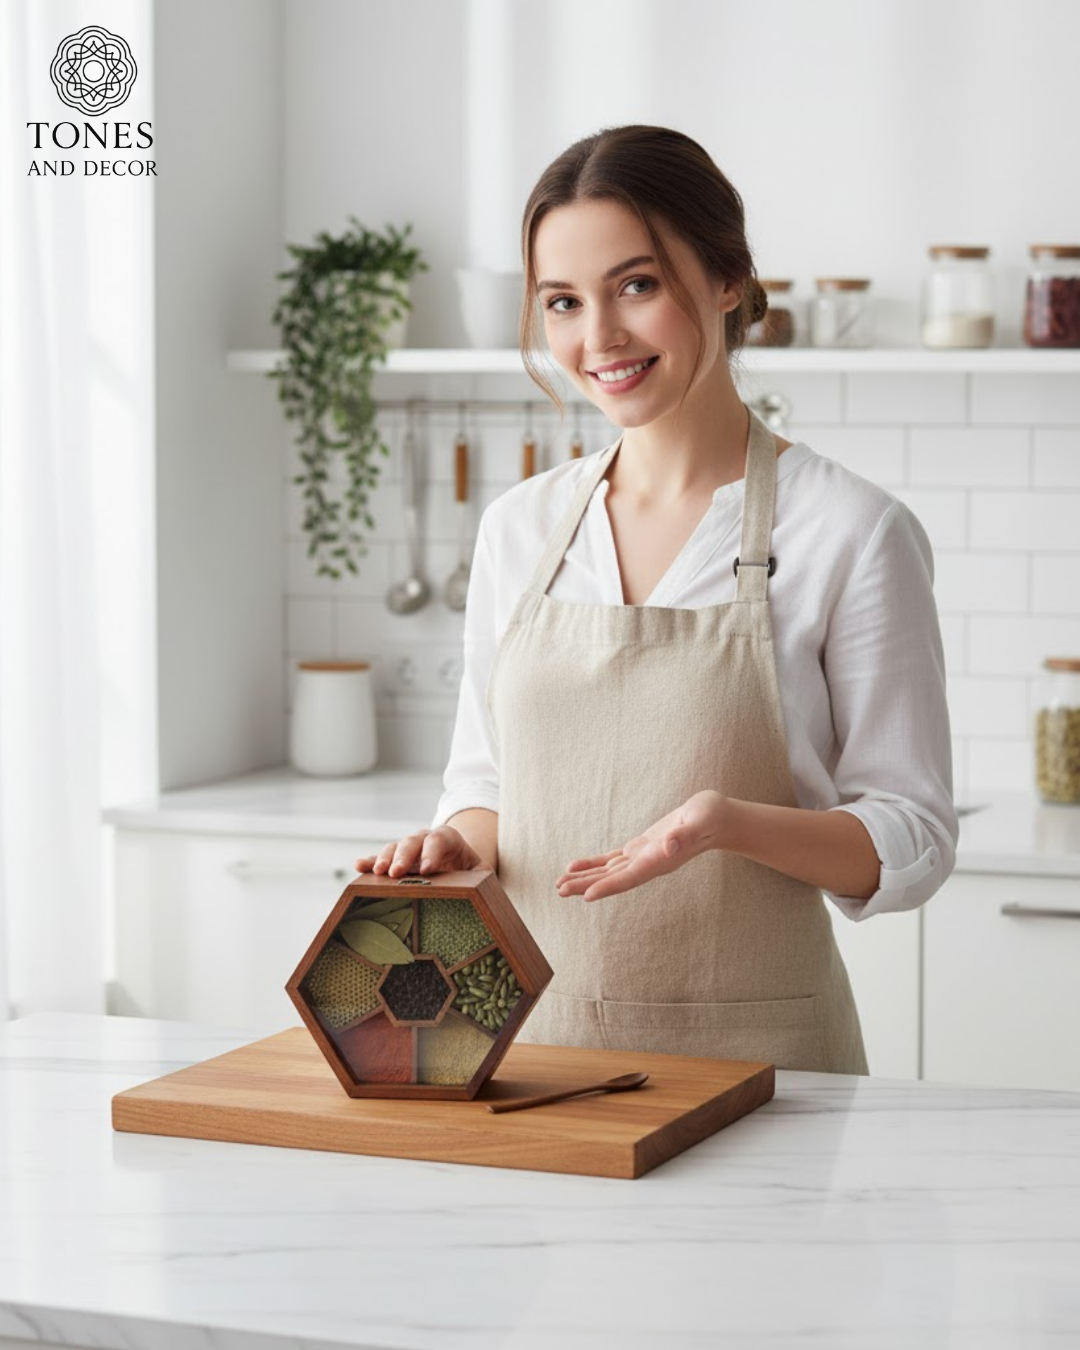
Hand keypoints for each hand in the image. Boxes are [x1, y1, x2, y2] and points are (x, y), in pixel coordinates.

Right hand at [355, 826, 483, 877]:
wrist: (459, 866)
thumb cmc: (471, 873)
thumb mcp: (481, 875)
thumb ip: (482, 881)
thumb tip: (481, 896)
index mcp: (449, 839)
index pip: (440, 839)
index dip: (433, 852)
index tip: (427, 871)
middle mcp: (425, 839)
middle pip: (413, 840)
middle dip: (404, 856)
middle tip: (396, 874)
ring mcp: (408, 849)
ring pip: (394, 847)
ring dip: (385, 858)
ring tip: (378, 873)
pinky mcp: (394, 860)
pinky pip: (380, 858)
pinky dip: (370, 861)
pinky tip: (359, 866)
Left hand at [555, 791, 723, 901]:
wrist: (720, 819)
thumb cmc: (712, 817)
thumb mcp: (700, 820)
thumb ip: (685, 836)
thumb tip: (669, 847)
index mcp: (660, 860)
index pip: (630, 877)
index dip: (608, 886)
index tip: (586, 896)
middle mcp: (649, 864)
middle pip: (613, 879)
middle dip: (586, 885)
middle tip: (559, 890)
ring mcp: (644, 857)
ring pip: (609, 871)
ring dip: (584, 878)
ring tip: (559, 884)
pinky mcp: (641, 848)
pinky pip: (612, 860)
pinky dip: (594, 864)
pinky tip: (575, 866)